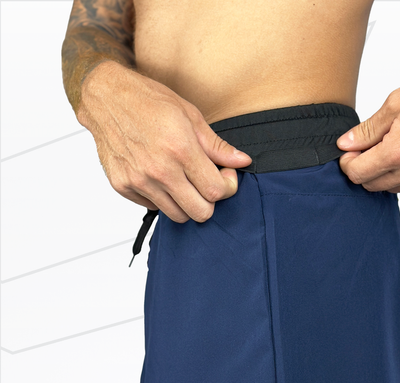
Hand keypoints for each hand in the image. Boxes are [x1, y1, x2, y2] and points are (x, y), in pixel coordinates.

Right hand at [77, 61, 251, 221]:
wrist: (105, 97)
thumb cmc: (149, 101)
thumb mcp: (190, 116)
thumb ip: (217, 145)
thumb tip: (242, 161)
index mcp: (181, 149)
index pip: (216, 191)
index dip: (227, 186)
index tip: (224, 175)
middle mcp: (159, 170)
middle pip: (200, 212)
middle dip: (210, 201)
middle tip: (206, 183)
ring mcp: (139, 181)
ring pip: (177, 215)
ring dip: (187, 202)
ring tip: (184, 181)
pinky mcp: (123, 186)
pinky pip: (154, 207)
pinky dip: (162, 198)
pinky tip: (161, 177)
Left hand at [337, 55, 399, 192]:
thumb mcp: (395, 104)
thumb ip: (367, 130)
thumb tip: (346, 144)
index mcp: (398, 152)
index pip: (357, 174)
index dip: (348, 163)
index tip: (349, 153)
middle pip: (373, 185)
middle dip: (364, 169)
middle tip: (368, 149)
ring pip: (394, 187)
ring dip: (385, 174)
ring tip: (392, 148)